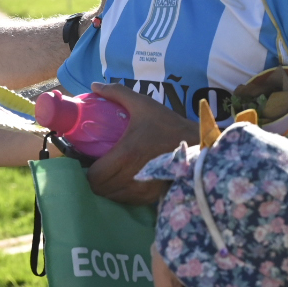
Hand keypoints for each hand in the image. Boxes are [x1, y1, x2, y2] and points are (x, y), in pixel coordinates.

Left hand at [84, 82, 190, 204]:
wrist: (200, 145)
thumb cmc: (169, 125)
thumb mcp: (144, 104)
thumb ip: (117, 92)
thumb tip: (94, 85)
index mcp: (126, 155)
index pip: (95, 176)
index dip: (87, 171)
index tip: (88, 161)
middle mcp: (132, 177)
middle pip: (101, 190)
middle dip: (95, 180)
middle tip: (97, 167)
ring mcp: (144, 190)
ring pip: (114, 198)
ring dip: (109, 188)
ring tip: (110, 175)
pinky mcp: (154, 197)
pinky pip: (130, 201)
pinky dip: (123, 194)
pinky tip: (125, 181)